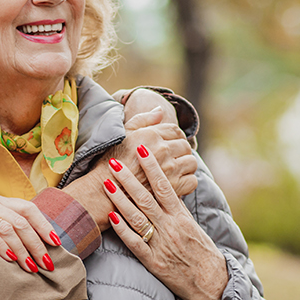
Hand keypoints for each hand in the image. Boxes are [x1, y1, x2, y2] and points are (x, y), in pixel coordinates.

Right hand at [0, 193, 58, 272]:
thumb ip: (4, 230)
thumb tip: (34, 249)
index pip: (27, 208)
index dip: (44, 225)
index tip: (55, 244)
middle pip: (21, 220)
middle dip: (36, 243)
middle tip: (45, 263)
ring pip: (7, 227)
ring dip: (22, 249)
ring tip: (30, 266)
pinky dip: (1, 246)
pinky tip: (9, 259)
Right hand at [65, 89, 198, 231]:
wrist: (107, 189)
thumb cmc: (112, 159)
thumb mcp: (125, 133)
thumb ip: (144, 119)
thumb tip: (160, 110)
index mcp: (152, 135)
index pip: (176, 130)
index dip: (176, 136)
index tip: (171, 143)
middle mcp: (163, 150)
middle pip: (185, 146)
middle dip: (181, 151)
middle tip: (173, 158)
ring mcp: (169, 169)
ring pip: (191, 162)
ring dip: (186, 165)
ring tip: (176, 169)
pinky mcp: (172, 187)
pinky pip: (192, 181)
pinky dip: (188, 181)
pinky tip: (178, 181)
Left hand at [102, 144, 227, 299]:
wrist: (210, 282)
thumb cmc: (201, 252)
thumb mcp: (193, 226)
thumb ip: (177, 209)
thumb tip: (167, 190)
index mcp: (181, 216)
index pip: (165, 185)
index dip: (152, 167)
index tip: (142, 150)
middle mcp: (170, 226)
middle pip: (146, 198)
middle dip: (129, 178)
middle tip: (114, 161)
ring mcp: (161, 243)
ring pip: (137, 217)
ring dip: (120, 199)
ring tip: (107, 183)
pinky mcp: (153, 261)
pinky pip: (135, 243)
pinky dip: (123, 230)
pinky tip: (111, 217)